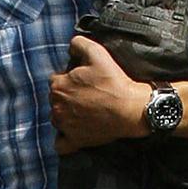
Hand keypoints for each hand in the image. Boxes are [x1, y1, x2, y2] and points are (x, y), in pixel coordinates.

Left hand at [49, 36, 148, 154]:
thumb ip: (78, 44)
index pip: (56, 80)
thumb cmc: (114, 81)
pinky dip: (65, 139)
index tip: (85, 81)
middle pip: (56, 100)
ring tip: (85, 112)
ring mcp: (64, 126)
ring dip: (66, 115)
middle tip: (87, 96)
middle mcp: (56, 107)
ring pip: (57, 119)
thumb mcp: (97, 53)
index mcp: (58, 86)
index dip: (70, 79)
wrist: (131, 109)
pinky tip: (74, 132)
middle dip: (67, 97)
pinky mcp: (75, 141)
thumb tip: (71, 46)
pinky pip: (61, 144)